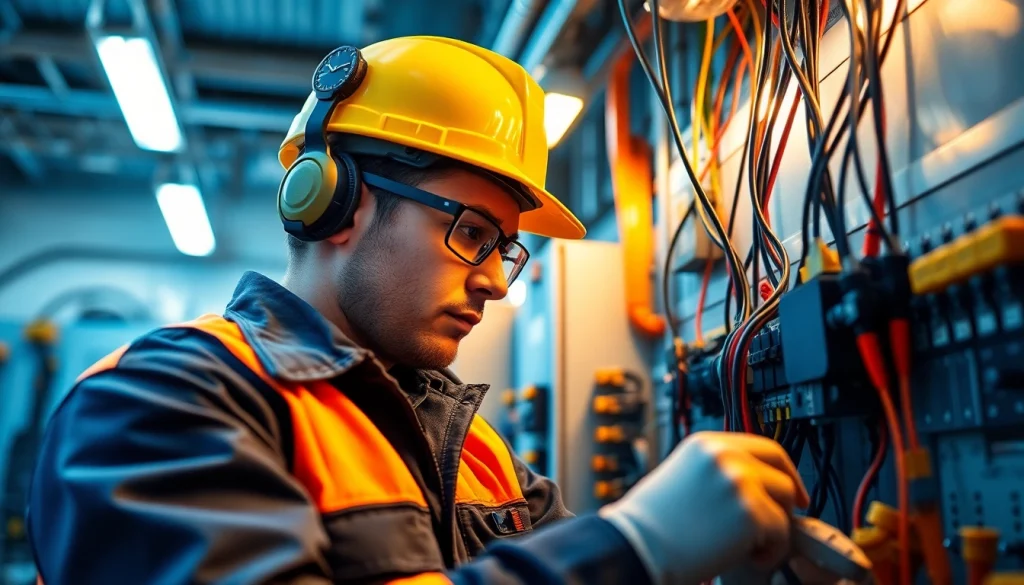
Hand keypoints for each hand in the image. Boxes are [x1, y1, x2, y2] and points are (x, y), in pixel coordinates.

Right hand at [600, 431, 809, 584]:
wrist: (637, 545)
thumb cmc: (652, 522)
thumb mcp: (683, 476)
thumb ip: (718, 472)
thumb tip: (755, 486)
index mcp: (707, 444)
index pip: (764, 447)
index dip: (784, 470)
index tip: (792, 488)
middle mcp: (725, 456)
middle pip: (781, 472)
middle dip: (784, 501)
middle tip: (777, 524)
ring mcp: (739, 481)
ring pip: (785, 504)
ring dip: (773, 528)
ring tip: (745, 544)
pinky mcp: (750, 512)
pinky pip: (781, 533)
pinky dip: (770, 551)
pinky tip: (742, 555)